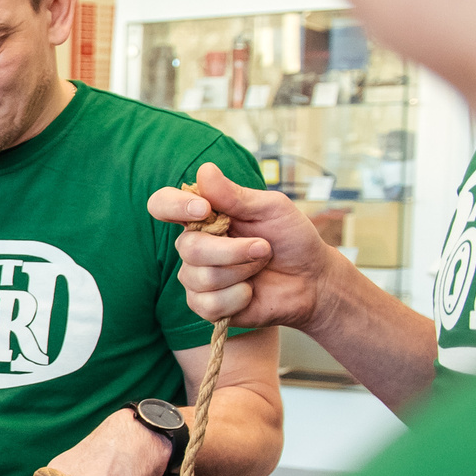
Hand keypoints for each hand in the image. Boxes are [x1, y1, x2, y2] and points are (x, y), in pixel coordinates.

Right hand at [147, 162, 338, 329]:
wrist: (312, 280)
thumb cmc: (291, 239)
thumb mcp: (272, 209)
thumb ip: (236, 195)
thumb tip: (204, 170)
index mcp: (203, 217)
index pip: (163, 205)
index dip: (174, 205)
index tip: (204, 209)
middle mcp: (193, 246)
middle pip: (188, 248)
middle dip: (232, 250)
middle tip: (264, 248)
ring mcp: (196, 277)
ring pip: (201, 277)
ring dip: (241, 272)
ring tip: (260, 267)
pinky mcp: (205, 305)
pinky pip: (208, 304)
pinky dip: (238, 298)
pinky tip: (251, 292)